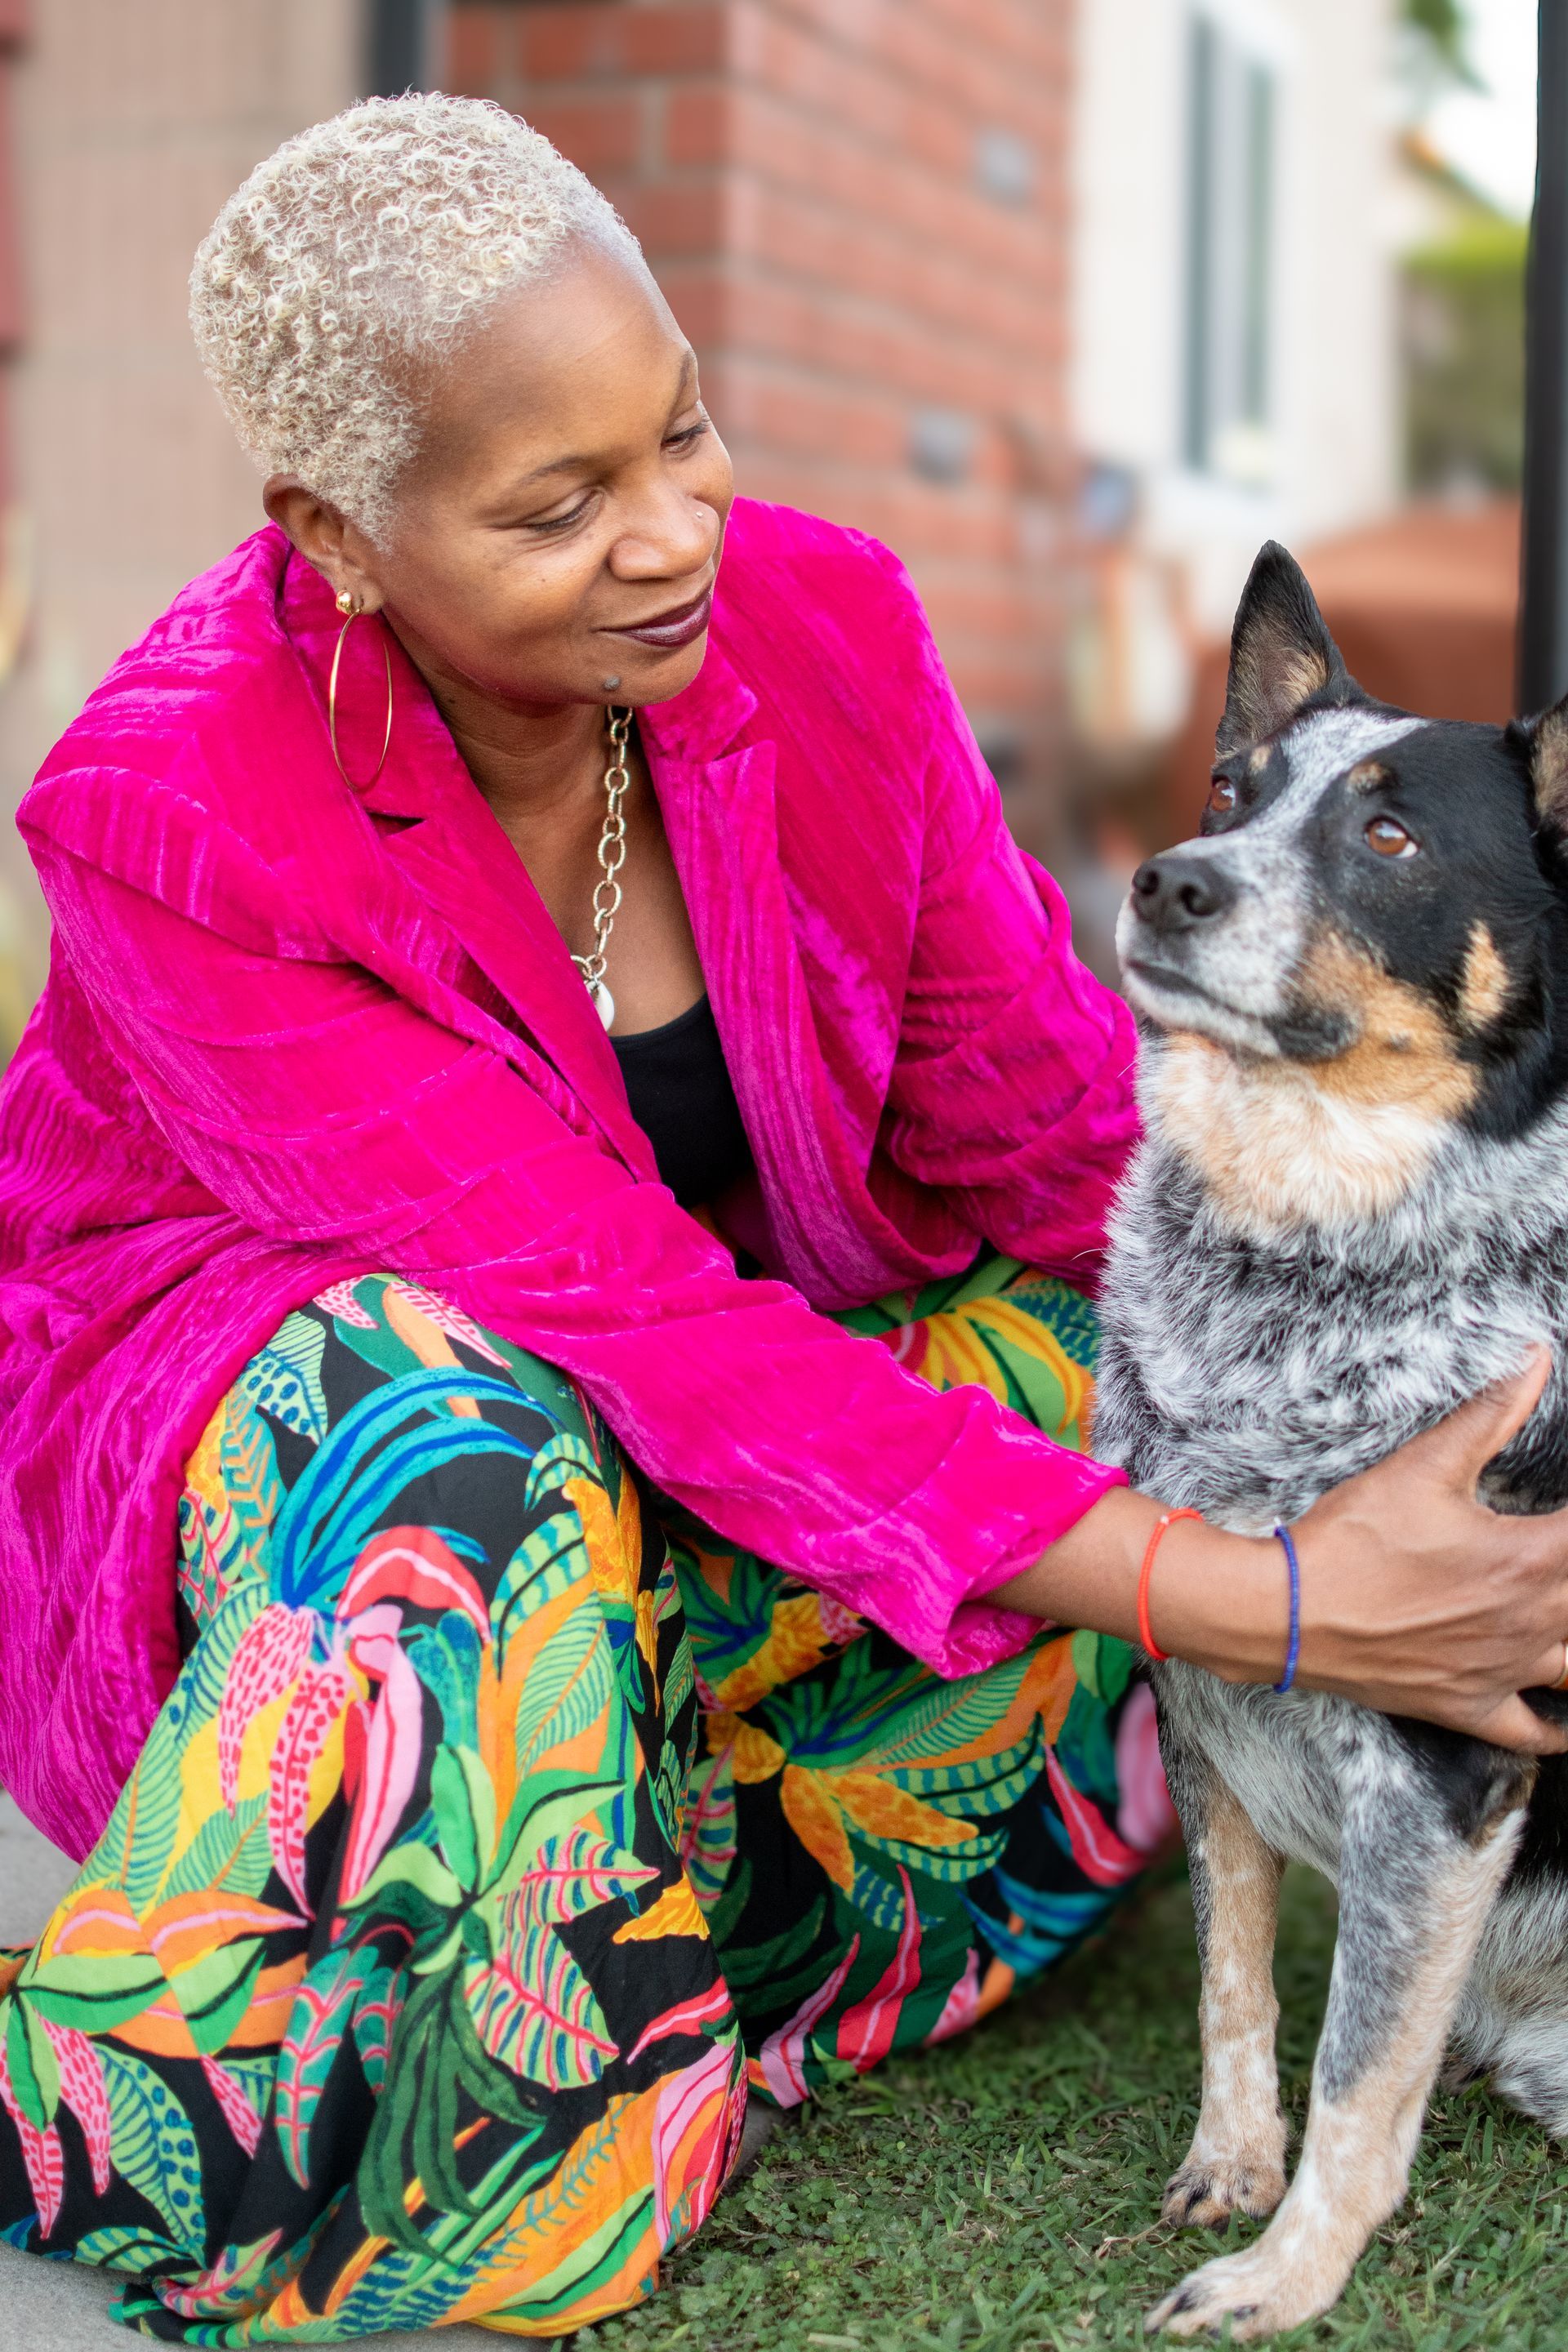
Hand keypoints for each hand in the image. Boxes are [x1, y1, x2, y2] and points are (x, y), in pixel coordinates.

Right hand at [1276, 1349, 1567, 1751]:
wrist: (1288, 1612)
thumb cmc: (1351, 1539)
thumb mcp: (1423, 1465)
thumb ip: (1490, 1413)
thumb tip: (1534, 1359)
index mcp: (1529, 1560)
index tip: (1563, 1517)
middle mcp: (1531, 1622)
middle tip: (1555, 1560)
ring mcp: (1504, 1671)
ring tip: (1561, 1611)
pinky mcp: (1472, 1706)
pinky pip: (1540, 1732)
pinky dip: (1562, 1725)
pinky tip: (1565, 1702)